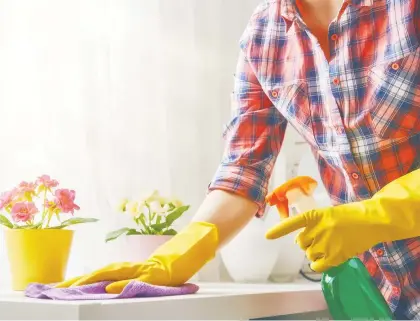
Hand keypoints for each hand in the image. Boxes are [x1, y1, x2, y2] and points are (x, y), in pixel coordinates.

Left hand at [55, 221, 217, 292]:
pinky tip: (108, 287)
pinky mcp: (154, 273)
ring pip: (112, 274)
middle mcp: (131, 267)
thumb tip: (108, 286)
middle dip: (78, 281)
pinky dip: (121, 283)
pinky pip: (135, 280)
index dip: (80, 279)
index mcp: (127, 268)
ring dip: (92, 280)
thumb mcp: (145, 275)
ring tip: (74, 286)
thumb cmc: (167, 266)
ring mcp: (141, 269)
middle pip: (100, 272)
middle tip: (57, 288)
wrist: (187, 252)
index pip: (99, 273)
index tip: (61, 286)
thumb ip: (129, 279)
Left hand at [266, 169, 419, 271]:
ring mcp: (325, 243)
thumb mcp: (329, 213)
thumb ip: (314, 224)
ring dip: (315, 252)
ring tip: (330, 245)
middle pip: (301, 243)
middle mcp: (317, 229)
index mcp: (315, 215)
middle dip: (308, 242)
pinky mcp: (335, 256)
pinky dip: (319, 264)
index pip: (292, 223)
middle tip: (322, 239)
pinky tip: (326, 259)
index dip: (279, 231)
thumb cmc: (350, 215)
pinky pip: (317, 265)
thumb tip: (302, 241)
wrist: (371, 220)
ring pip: (309, 254)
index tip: (267, 236)